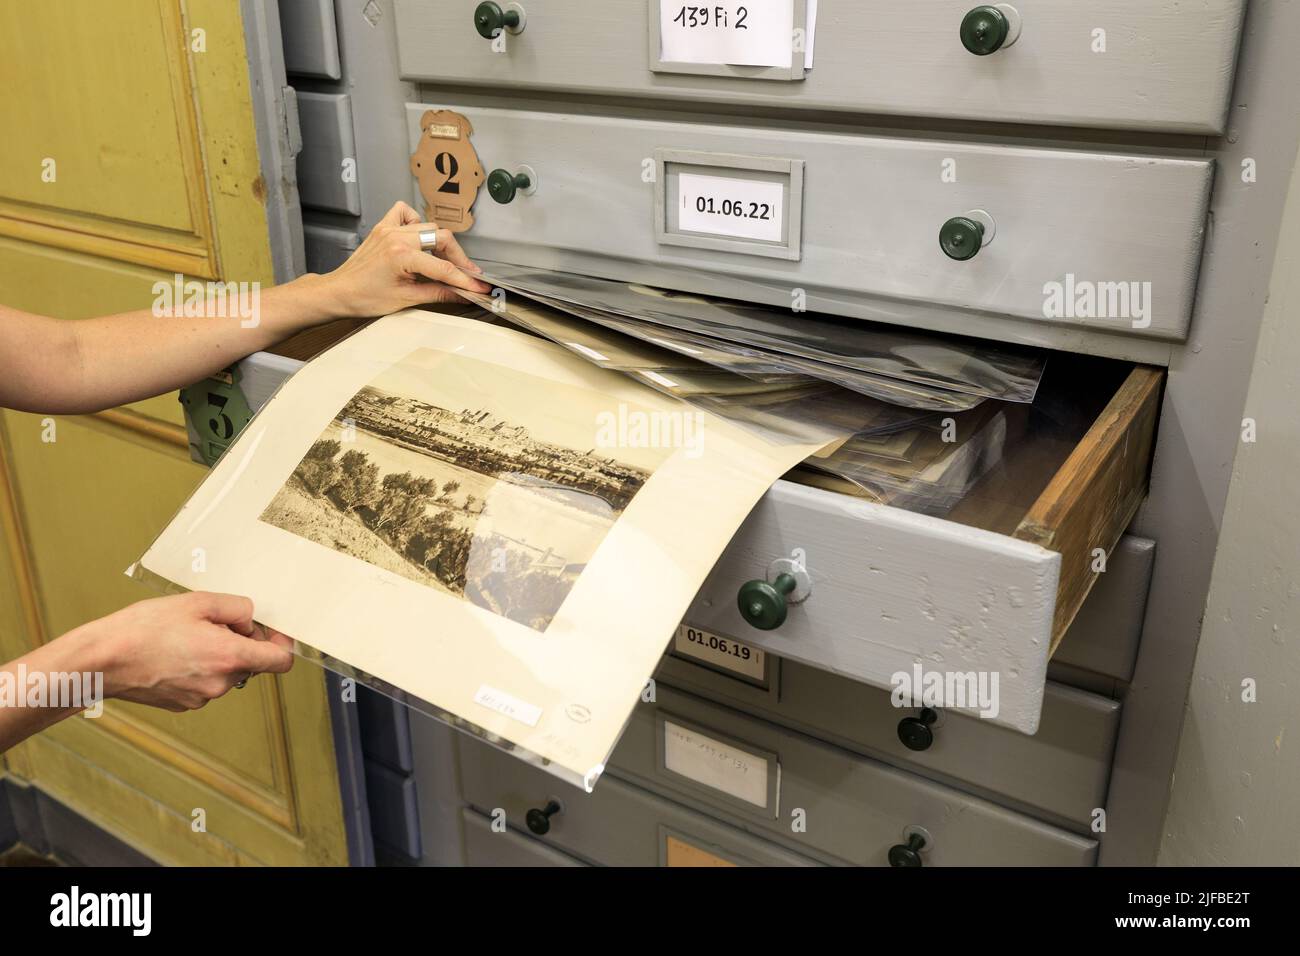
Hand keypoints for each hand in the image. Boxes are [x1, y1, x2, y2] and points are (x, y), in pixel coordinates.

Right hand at [80, 592, 294, 711]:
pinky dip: (199, 669)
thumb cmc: (144, 629)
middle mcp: (221, 683)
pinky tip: (174, 654)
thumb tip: (251, 621)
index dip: (282, 644)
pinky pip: (205, 683)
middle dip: (241, 642)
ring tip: (185, 637)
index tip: (273, 631)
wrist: (101, 661)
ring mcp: (202, 698)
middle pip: (251, 663)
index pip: (281, 661)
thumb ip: (237, 608)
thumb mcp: (197, 602)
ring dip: (218, 655)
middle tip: (212, 623)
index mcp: (230, 657)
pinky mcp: (184, 705)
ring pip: (226, 673)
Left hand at [317, 201, 491, 317]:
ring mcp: (389, 229)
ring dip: (441, 243)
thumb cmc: (363, 298)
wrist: (338, 292)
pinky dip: (416, 222)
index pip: (444, 267)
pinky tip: (418, 238)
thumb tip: (462, 294)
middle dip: (458, 258)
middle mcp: (396, 237)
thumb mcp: (406, 299)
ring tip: (445, 261)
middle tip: (466, 275)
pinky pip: (405, 213)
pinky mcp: (382, 227)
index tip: (478, 286)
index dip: (465, 279)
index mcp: (402, 256)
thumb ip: (438, 293)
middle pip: (442, 238)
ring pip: (428, 226)